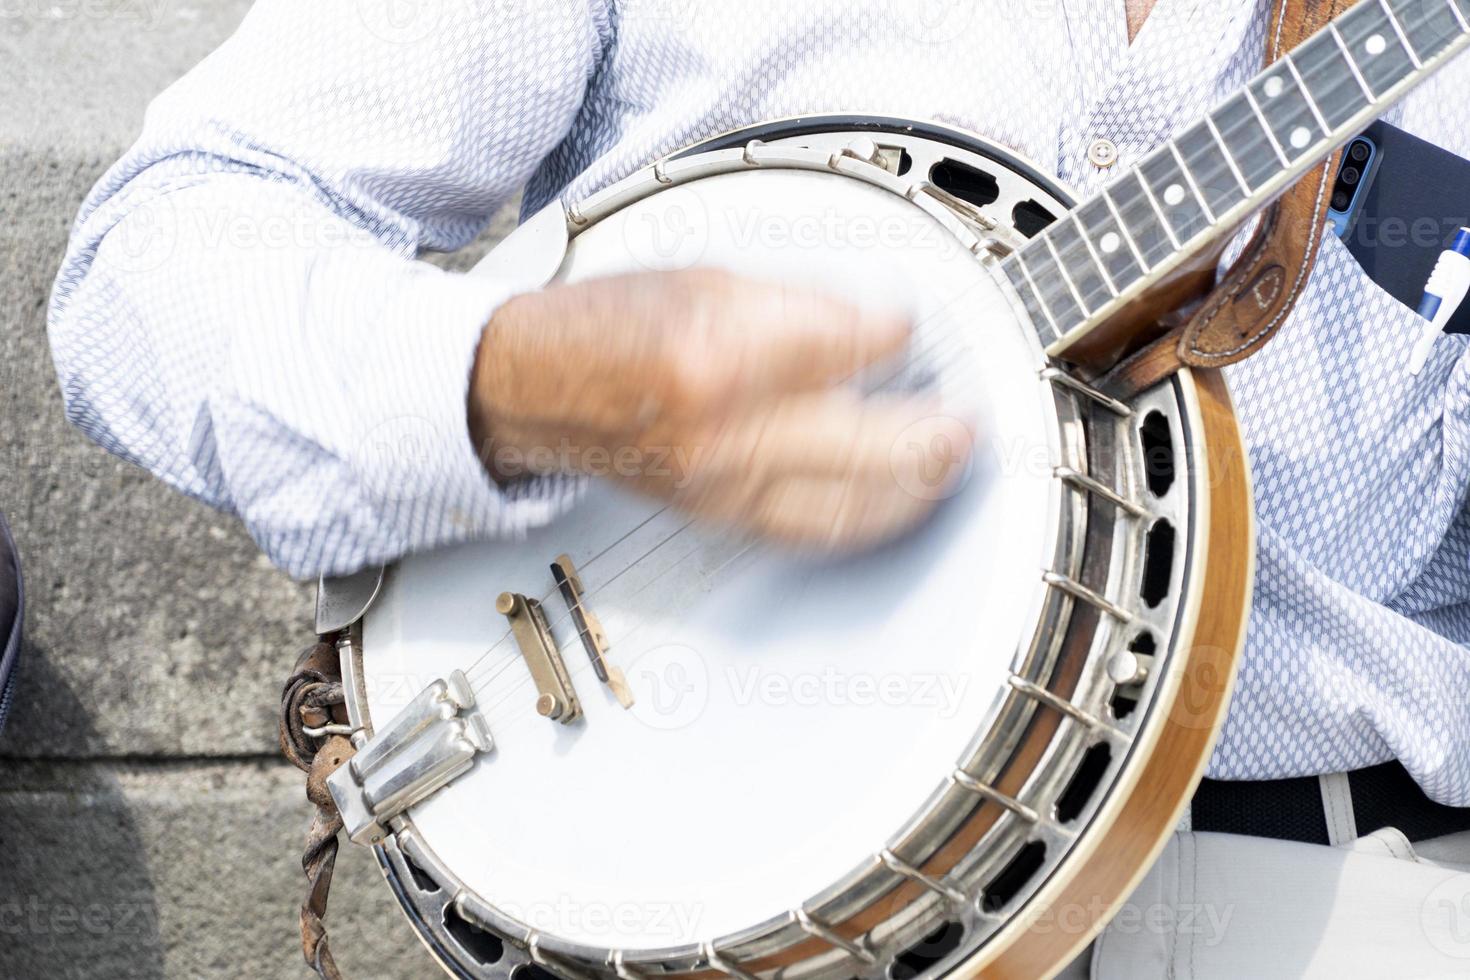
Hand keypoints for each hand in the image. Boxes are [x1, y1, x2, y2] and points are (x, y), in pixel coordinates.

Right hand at [468, 269, 970, 550]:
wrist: (530, 389)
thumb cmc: (602, 328)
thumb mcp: (701, 278)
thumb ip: (795, 303)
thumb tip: (873, 322)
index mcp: (718, 352)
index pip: (849, 347)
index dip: (898, 333)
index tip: (911, 326)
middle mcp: (723, 430)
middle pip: (867, 444)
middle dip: (934, 433)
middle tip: (967, 420)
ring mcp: (721, 485)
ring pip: (848, 505)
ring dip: (915, 488)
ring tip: (948, 465)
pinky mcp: (717, 515)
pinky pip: (810, 530)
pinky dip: (864, 517)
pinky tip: (894, 503)